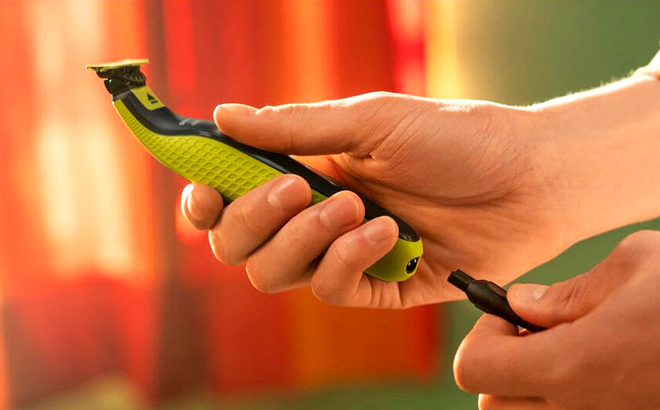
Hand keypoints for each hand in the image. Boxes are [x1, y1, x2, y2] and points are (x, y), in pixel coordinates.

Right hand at [182, 91, 571, 307]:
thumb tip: (220, 115)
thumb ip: (293, 126)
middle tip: (296, 185)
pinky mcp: (379, 286)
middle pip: (240, 245)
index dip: (204, 200)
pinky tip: (386, 233)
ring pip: (276, 274)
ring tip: (354, 205)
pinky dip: (349, 261)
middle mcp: (314, 215)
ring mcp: (344, 253)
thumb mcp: (370, 120)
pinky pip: (333, 290)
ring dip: (303, 239)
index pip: (230, 196)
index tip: (203, 192)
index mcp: (304, 168)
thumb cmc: (452, 136)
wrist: (528, 177)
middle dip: (256, 220)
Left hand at [454, 230, 659, 409]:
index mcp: (569, 365)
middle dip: (501, 362)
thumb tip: (522, 302)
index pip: (471, 367)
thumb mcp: (636, 267)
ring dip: (530, 383)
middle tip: (542, 331)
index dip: (481, 335)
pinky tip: (602, 366)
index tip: (512, 313)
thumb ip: (567, 290)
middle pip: (492, 401)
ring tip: (573, 350)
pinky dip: (564, 396)